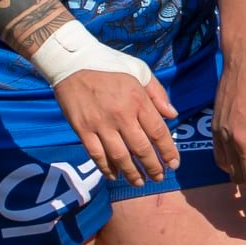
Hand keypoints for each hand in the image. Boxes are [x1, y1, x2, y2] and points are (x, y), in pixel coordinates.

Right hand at [52, 69, 179, 186]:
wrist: (72, 62)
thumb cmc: (108, 64)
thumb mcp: (139, 70)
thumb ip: (157, 93)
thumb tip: (172, 115)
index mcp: (137, 99)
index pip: (158, 132)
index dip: (168, 151)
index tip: (174, 164)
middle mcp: (121, 115)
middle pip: (141, 149)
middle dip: (153, 167)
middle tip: (159, 178)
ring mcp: (101, 124)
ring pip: (120, 157)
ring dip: (132, 173)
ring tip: (140, 182)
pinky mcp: (83, 129)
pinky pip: (97, 155)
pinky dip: (107, 168)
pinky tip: (114, 175)